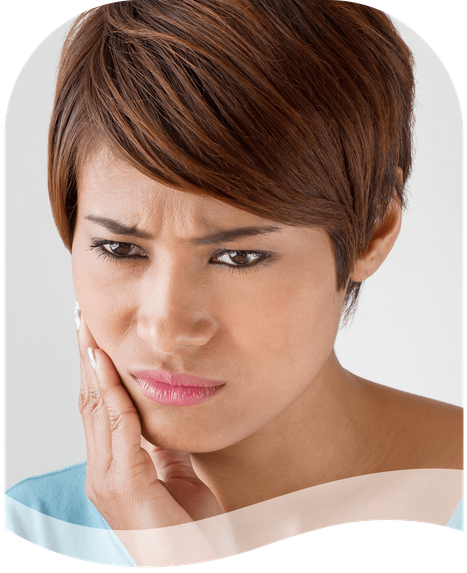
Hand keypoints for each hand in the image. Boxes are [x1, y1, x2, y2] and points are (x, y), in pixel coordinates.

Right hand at [76, 307, 222, 534]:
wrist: (192, 569)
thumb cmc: (189, 530)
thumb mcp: (177, 474)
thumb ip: (163, 444)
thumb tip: (161, 411)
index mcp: (113, 468)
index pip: (99, 408)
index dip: (93, 369)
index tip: (93, 336)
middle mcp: (102, 471)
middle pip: (90, 401)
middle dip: (86, 358)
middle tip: (83, 319)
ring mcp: (108, 480)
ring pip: (97, 407)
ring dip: (92, 365)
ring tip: (88, 329)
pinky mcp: (124, 485)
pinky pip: (118, 426)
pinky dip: (111, 391)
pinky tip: (107, 364)